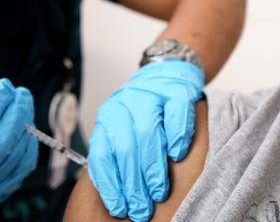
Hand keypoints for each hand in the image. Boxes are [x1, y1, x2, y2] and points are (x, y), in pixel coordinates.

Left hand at [88, 60, 203, 221]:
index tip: (119, 207)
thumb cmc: (147, 109)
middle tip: (141, 207)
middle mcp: (125, 102)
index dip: (110, 183)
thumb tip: (119, 197)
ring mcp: (151, 93)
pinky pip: (176, 116)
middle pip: (125, 147)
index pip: (102, 153)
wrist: (169, 72)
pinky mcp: (177, 89)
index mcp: (109, 115)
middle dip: (133, 183)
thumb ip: (119, 153)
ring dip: (153, 167)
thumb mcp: (125, 128)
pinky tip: (178, 155)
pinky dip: (177, 138)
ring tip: (159, 191)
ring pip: (147, 133)